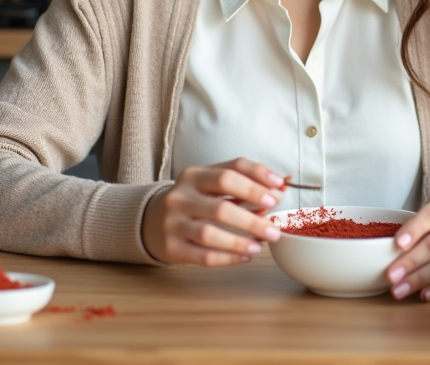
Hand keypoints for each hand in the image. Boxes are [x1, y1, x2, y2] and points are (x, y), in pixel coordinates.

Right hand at [141, 157, 284, 265]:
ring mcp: (173, 223)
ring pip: (210, 234)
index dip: (256, 180)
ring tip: (261, 245)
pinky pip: (203, 256)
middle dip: (252, 219)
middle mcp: (180, 197)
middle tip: (274, 227)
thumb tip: (277, 192)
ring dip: (240, 241)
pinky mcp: (171, 248)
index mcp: (193, 175)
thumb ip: (241, 183)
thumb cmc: (192, 200)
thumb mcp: (210, 184)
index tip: (278, 190)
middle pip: (221, 207)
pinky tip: (245, 256)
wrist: (150, 220)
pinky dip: (228, 258)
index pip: (229, 172)